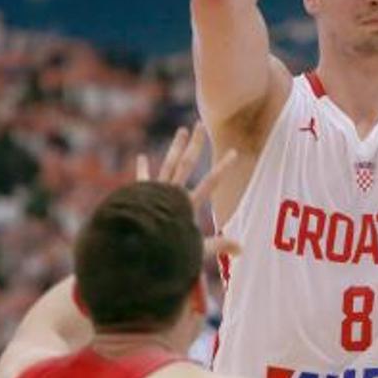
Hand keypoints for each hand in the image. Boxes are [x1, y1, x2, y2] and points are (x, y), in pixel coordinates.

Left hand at [137, 124, 239, 259]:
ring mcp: (156, 192)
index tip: (234, 153)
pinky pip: (142, 180)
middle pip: (186, 163)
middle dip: (195, 144)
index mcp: (187, 205)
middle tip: (200, 124)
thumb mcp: (196, 250)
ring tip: (181, 130)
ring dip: (176, 147)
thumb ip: (218, 246)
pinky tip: (141, 157)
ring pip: (168, 164)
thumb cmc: (167, 253)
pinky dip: (143, 169)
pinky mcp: (142, 196)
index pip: (210, 182)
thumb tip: (242, 250)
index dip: (223, 167)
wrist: (136, 251)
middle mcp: (172, 194)